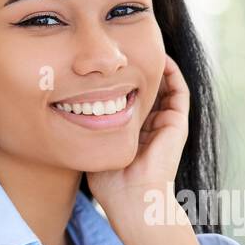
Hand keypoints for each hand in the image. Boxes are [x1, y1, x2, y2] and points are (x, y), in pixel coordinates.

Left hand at [85, 53, 188, 215]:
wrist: (133, 199)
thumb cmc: (109, 182)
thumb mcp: (93, 146)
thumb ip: (86, 128)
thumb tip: (66, 106)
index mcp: (134, 133)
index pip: (130, 98)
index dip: (120, 79)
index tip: (106, 63)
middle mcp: (152, 126)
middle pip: (147, 88)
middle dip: (137, 68)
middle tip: (124, 47)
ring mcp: (166, 124)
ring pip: (165, 86)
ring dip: (155, 64)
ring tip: (142, 44)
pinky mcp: (178, 123)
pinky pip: (179, 89)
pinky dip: (171, 71)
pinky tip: (159, 56)